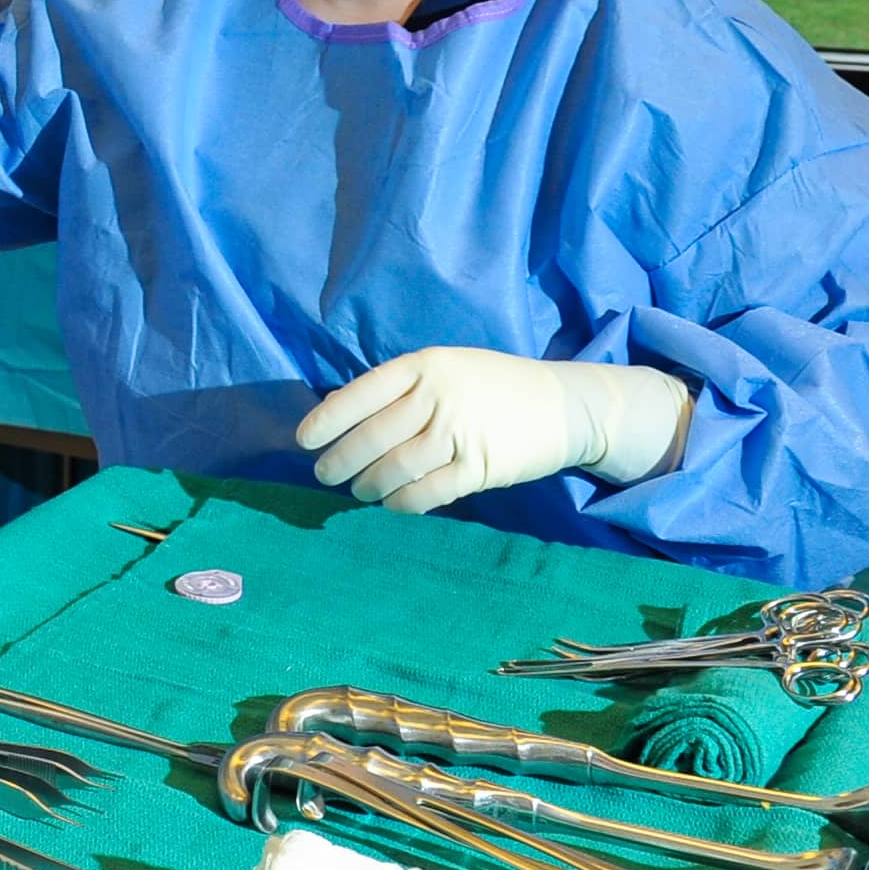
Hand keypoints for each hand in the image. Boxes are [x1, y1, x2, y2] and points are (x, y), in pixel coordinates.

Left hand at [297, 347, 691, 513]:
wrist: (564, 405)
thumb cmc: (493, 386)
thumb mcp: (447, 369)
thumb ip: (401, 388)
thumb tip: (340, 413)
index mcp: (425, 365)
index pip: (362, 392)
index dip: (328, 419)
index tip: (304, 440)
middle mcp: (439, 395)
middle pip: (373, 435)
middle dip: (341, 460)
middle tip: (325, 475)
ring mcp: (461, 431)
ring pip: (395, 466)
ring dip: (368, 485)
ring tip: (359, 492)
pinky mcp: (480, 467)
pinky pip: (427, 492)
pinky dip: (402, 502)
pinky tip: (391, 504)